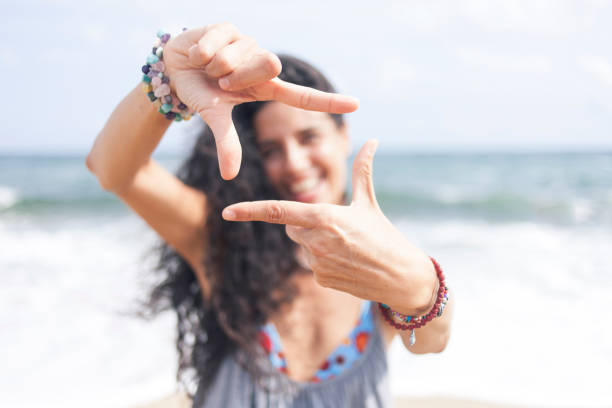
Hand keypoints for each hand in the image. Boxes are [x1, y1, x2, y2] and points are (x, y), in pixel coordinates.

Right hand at [162, 23, 359, 179]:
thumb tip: (229, 175)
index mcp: (266, 89)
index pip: (303, 97)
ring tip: (207, 66)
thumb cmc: (201, 93)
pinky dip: (203, 51)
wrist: (174, 67)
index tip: (356, 105)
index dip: (329, 101)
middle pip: (269, 66)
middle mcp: (263, 65)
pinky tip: (199, 53)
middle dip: (236, 76)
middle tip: (219, 79)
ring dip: (216, 64)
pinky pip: (220, 40)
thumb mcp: (214, 117)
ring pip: (240, 55)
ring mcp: (249, 43)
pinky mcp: (231, 27)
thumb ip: (227, 143)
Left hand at [221, 140, 436, 314]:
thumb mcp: (369, 202)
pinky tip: (347, 263)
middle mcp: (316, 241)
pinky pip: (312, 265)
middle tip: (337, 227)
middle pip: (292, 226)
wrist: (401, 276)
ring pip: (301, 246)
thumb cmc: (385, 235)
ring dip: (316, 243)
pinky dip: (324, 261)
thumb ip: (363, 170)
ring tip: (347, 247)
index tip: (227, 211)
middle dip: (305, 223)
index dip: (250, 210)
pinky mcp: (321, 280)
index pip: (278, 211)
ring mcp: (317, 263)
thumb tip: (372, 141)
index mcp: (324, 217)